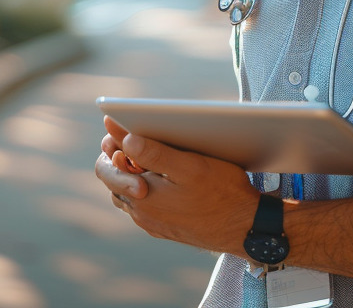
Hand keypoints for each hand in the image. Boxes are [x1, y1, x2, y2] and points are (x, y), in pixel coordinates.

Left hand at [94, 116, 258, 253]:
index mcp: (142, 198)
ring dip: (132, 172)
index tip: (118, 124)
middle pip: (114, 181)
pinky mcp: (164, 227)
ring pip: (127, 193)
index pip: (107, 168)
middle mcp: (142, 215)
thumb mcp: (191, 166)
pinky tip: (162, 175)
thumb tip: (124, 139)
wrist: (246, 228)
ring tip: (147, 153)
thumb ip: (155, 153)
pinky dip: (145, 186)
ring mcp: (152, 224)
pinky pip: (143, 205)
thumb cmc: (222, 193)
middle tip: (131, 136)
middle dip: (119, 156)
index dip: (111, 144)